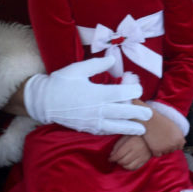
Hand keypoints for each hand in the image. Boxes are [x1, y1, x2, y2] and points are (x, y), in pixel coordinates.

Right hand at [23, 57, 152, 133]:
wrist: (43, 101)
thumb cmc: (61, 82)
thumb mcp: (78, 69)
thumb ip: (97, 64)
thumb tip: (112, 59)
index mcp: (97, 93)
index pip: (121, 94)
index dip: (133, 91)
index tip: (138, 89)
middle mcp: (97, 109)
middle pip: (122, 112)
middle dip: (137, 113)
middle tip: (149, 115)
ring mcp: (92, 121)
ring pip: (116, 126)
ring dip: (130, 128)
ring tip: (142, 130)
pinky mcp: (87, 128)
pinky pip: (104, 131)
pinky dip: (115, 132)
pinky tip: (121, 131)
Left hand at [109, 135, 151, 169]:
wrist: (152, 135)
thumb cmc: (137, 135)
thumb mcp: (127, 136)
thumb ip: (118, 144)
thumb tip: (112, 154)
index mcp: (131, 143)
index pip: (119, 154)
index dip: (112, 158)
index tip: (110, 159)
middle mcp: (137, 150)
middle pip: (123, 161)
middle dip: (117, 161)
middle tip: (116, 159)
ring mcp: (142, 156)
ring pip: (129, 166)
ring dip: (123, 165)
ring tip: (122, 161)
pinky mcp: (146, 160)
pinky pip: (135, 168)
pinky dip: (130, 167)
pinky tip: (128, 164)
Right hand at [140, 104, 184, 156]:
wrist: (150, 119)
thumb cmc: (162, 121)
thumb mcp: (175, 126)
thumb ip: (179, 135)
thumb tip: (184, 142)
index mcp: (179, 139)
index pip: (180, 147)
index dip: (175, 144)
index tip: (170, 140)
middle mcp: (174, 145)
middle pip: (172, 150)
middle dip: (168, 146)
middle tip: (162, 139)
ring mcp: (165, 148)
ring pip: (165, 153)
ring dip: (162, 149)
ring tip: (158, 140)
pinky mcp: (156, 150)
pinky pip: (158, 154)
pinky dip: (156, 151)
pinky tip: (154, 144)